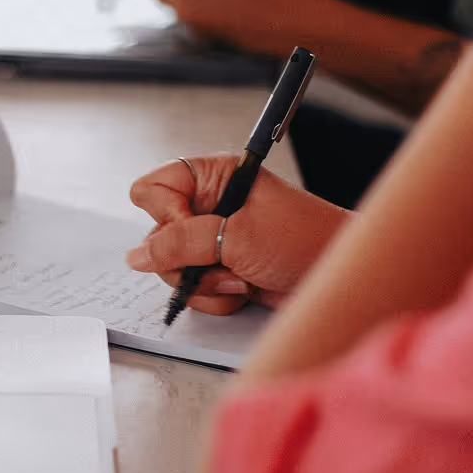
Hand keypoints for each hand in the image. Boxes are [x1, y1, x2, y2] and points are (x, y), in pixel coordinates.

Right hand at [126, 155, 349, 315]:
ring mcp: (211, 240)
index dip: (166, 214)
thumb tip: (136, 256)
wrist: (336, 279)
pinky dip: (215, 296)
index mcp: (212, 176)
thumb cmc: (302, 240)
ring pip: (171, 268)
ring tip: (240, 277)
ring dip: (204, 282)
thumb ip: (180, 244)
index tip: (193, 230)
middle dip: (187, 258)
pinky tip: (245, 288)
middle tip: (221, 259)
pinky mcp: (219, 269)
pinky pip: (192, 288)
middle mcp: (207, 205)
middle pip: (156, 236)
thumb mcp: (236, 237)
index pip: (152, 190)